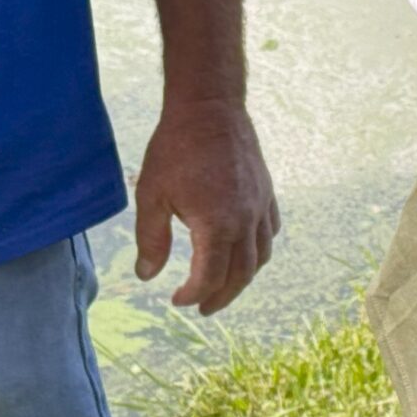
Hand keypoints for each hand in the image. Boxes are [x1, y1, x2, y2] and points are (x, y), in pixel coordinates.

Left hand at [132, 98, 277, 314]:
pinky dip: (259, 250)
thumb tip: (147, 275)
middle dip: (221, 296)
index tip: (177, 300)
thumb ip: (151, 239)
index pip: (209, 276)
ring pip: (261, 257)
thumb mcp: (151, 194)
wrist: (210, 108)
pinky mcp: (267, 193)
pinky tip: (245, 251)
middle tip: (203, 307)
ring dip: (243, 278)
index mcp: (216, 224)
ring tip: (224, 286)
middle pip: (240, 274)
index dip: (193, 294)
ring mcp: (260, 207)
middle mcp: (245, 220)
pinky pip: (270, 232)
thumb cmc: (176, 148)